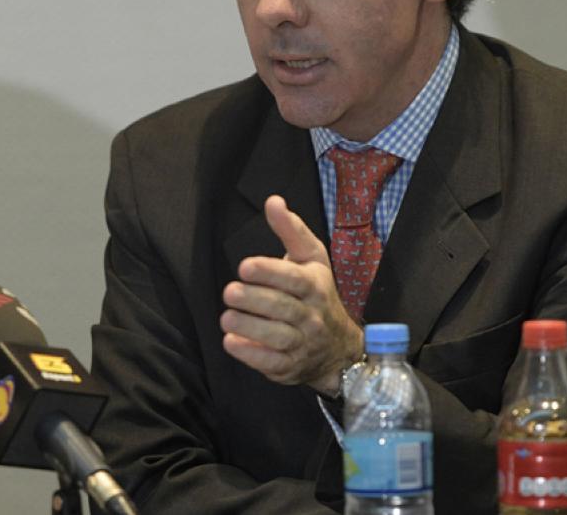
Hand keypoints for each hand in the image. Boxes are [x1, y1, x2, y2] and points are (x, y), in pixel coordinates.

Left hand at [220, 195, 363, 394]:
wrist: (339, 348)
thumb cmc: (317, 294)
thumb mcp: (311, 259)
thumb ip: (291, 230)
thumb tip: (273, 201)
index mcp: (314, 285)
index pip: (293, 279)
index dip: (269, 272)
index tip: (245, 267)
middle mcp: (311, 315)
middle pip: (282, 307)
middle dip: (254, 300)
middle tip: (230, 292)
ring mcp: (302, 343)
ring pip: (277, 337)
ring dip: (249, 327)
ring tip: (227, 317)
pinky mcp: (290, 366)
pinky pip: (272, 362)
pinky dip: (251, 355)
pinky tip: (232, 342)